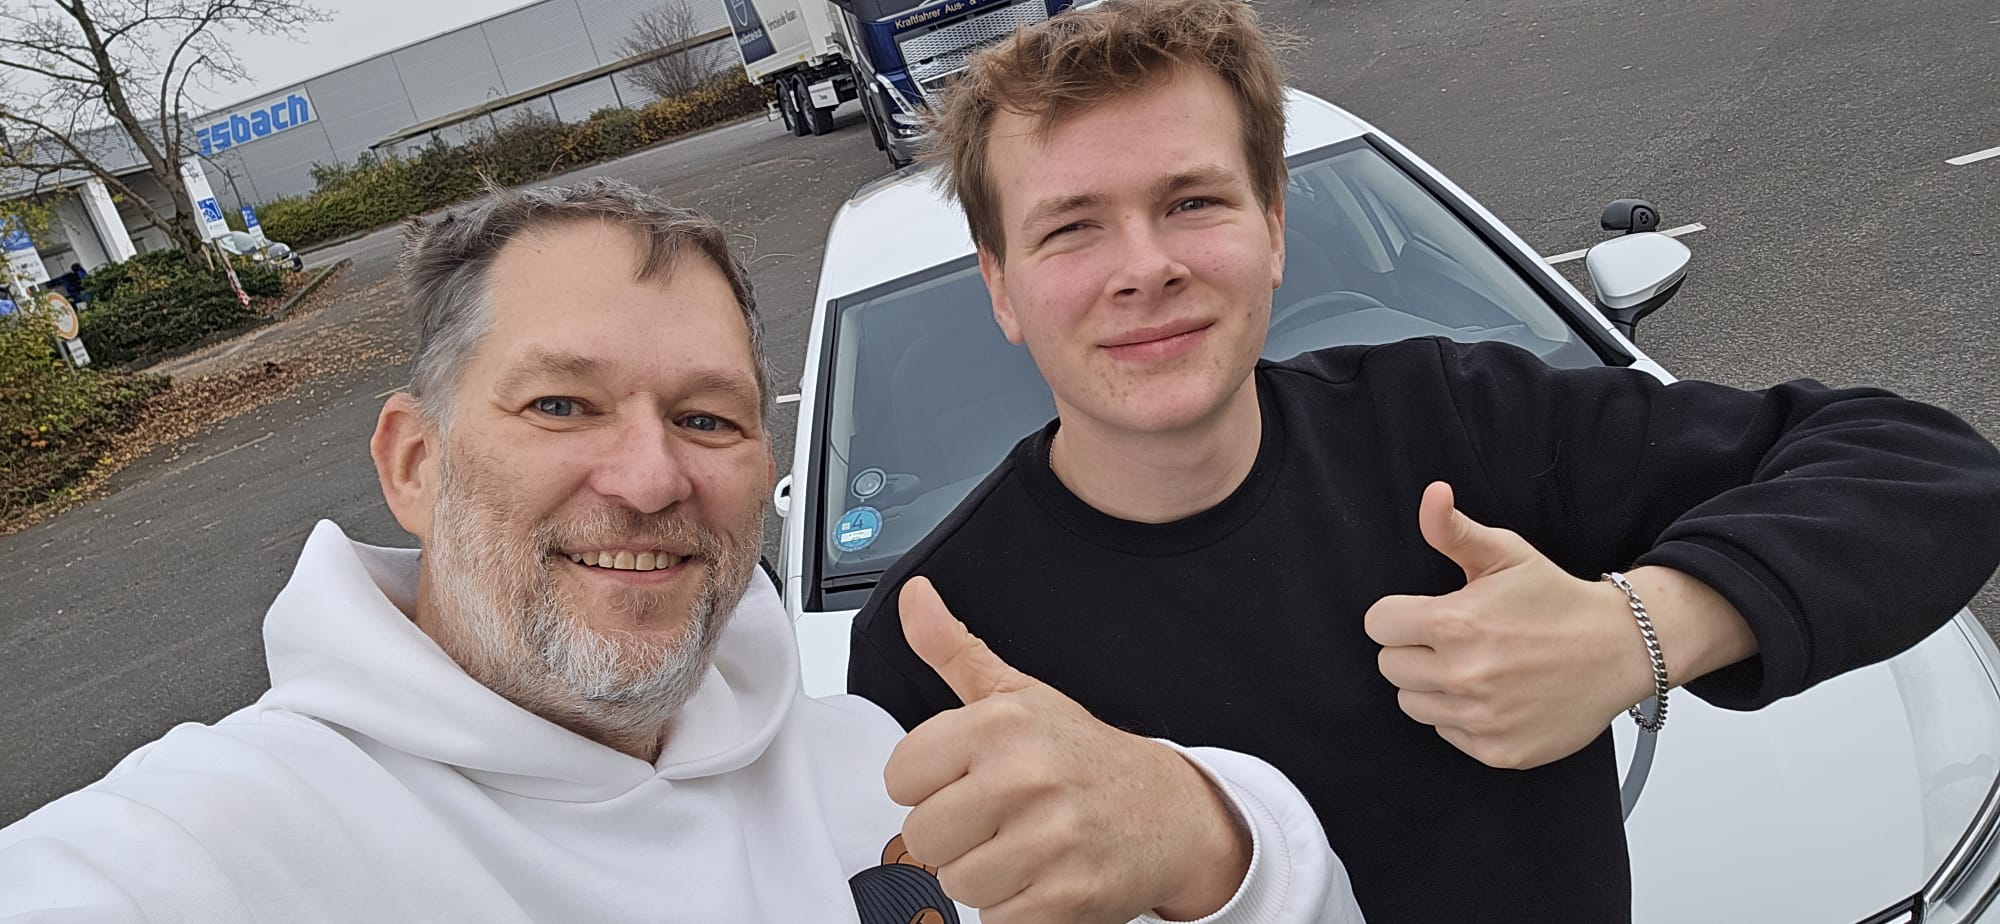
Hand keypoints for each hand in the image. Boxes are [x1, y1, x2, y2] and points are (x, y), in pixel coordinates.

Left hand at [885, 578, 1249, 923]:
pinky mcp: (1065, 898)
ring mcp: (1047, 841)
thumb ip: (953, 649)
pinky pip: (996, 920)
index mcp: (999, 724)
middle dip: (955, 836)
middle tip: (998, 819)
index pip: (899, 777)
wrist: (1169, 812)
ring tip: (1022, 848)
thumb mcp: (1019, 694)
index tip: (966, 780)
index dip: (929, 785)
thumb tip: (912, 597)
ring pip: (955, 883)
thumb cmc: (1083, 755)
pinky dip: (1015, 909)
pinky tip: (1043, 876)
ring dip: (984, 876)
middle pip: (922, 837)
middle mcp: (1023, 777)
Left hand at [1365, 482, 1655, 768]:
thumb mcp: (1506, 553)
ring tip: (1475, 666)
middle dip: (1414, 650)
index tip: (1424, 614)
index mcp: (1454, 623)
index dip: (1399, 615)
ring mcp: (1480, 718)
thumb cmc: (1557, 600)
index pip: (1378, 625)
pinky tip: (1495, 695)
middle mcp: (1463, 675)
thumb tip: (1432, 496)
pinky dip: (1463, 718)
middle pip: (1389, 667)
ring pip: (1412, 704)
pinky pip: (1448, 733)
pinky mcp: (1497, 751)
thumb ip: (1454, 529)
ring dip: (1433, 687)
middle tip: (1455, 641)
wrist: (1619, 649)